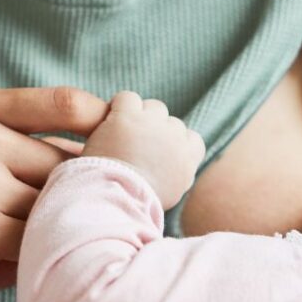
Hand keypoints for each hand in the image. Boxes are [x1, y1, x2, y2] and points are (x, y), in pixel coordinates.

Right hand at [0, 87, 105, 301]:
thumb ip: (9, 143)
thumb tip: (94, 155)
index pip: (65, 103)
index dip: (106, 129)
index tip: (125, 156)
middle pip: (66, 164)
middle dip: (79, 198)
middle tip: (82, 225)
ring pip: (54, 207)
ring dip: (54, 234)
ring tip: (29, 253)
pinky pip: (35, 242)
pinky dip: (32, 260)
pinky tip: (2, 273)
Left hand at [83, 91, 205, 208]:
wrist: (119, 198)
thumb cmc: (139, 203)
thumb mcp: (171, 194)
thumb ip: (178, 175)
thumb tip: (177, 170)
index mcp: (188, 158)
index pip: (191, 139)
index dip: (174, 142)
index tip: (157, 154)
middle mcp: (175, 137)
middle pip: (170, 122)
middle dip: (155, 131)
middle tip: (134, 147)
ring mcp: (153, 123)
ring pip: (152, 107)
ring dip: (139, 116)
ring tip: (121, 134)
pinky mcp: (128, 115)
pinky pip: (127, 98)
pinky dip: (118, 106)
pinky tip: (109, 122)